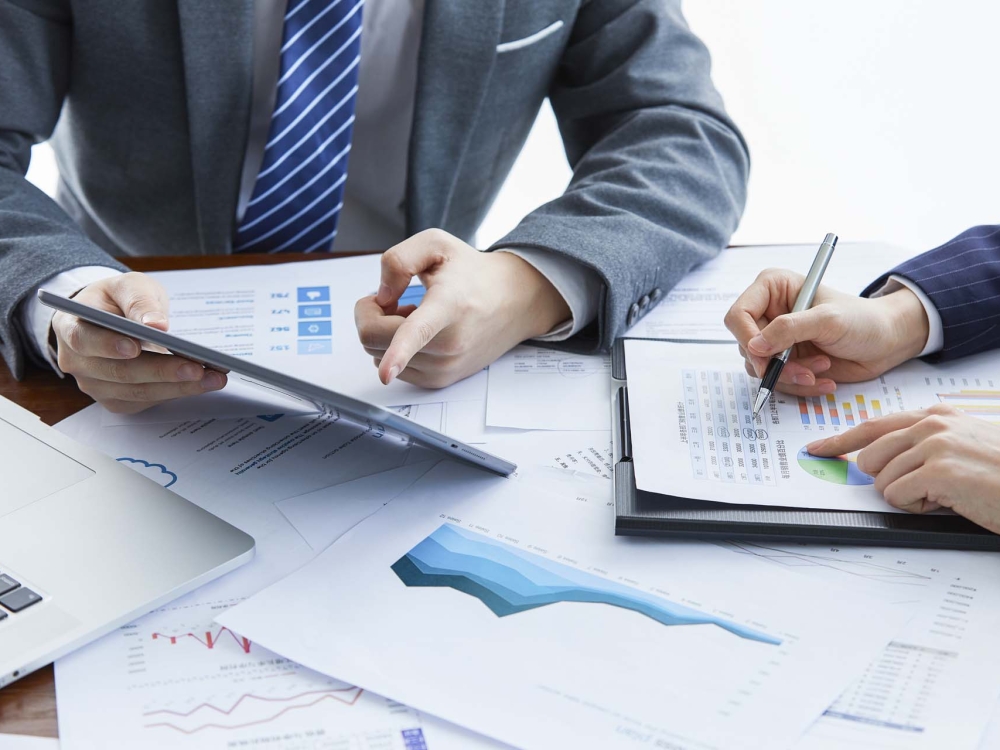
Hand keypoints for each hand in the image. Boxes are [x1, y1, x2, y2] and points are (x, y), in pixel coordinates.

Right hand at [53, 272, 225, 412]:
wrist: (113, 316)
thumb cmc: (118, 300)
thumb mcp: (129, 286)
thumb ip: (139, 302)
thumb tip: (157, 325)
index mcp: (72, 327)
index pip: (84, 340)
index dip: (109, 345)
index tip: (136, 347)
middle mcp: (78, 361)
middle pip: (119, 372)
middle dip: (162, 371)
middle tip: (197, 367)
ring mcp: (96, 384)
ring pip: (137, 391)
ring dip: (178, 386)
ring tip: (212, 377)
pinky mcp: (116, 398)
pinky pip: (146, 400)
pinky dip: (176, 392)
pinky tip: (201, 384)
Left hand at [354, 229, 570, 387]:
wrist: (514, 301)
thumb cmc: (473, 273)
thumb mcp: (436, 244)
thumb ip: (398, 261)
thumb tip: (381, 297)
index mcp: (448, 305)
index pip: (417, 332)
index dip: (398, 354)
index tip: (386, 374)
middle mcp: (448, 342)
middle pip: (374, 340)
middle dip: (369, 315)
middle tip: (392, 299)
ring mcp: (445, 366)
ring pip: (378, 357)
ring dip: (385, 333)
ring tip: (414, 315)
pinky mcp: (441, 380)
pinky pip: (395, 370)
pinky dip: (396, 351)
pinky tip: (420, 333)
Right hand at [724, 269, 929, 396]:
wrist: (886, 341)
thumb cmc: (862, 320)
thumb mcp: (828, 320)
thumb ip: (789, 329)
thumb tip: (754, 346)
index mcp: (772, 288)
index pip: (739, 315)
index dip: (747, 338)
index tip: (766, 358)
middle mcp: (768, 312)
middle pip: (746, 345)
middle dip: (776, 364)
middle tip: (804, 371)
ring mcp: (776, 338)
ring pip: (760, 367)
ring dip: (790, 376)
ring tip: (821, 369)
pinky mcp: (785, 360)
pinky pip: (776, 380)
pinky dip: (799, 385)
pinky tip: (823, 379)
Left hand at [806, 406, 999, 532]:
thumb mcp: (963, 445)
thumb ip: (924, 443)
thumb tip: (881, 458)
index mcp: (936, 416)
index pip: (873, 426)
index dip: (841, 440)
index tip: (818, 449)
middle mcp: (932, 425)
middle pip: (870, 456)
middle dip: (888, 479)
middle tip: (924, 487)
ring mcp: (935, 446)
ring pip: (882, 480)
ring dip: (908, 496)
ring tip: (946, 492)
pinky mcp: (939, 472)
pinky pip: (897, 497)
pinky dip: (918, 507)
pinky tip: (949, 501)